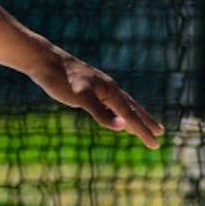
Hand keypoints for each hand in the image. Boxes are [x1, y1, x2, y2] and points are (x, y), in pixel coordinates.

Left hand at [28, 50, 164, 148]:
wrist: (43, 61)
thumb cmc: (61, 78)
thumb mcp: (80, 97)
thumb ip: (101, 112)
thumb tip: (123, 126)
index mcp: (109, 90)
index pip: (130, 115)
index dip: (143, 130)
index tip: (155, 144)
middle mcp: (107, 88)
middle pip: (131, 107)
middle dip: (145, 121)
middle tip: (161, 133)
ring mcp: (97, 87)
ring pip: (120, 105)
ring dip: (132, 116)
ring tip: (140, 126)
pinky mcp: (86, 88)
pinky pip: (107, 103)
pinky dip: (115, 112)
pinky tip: (112, 115)